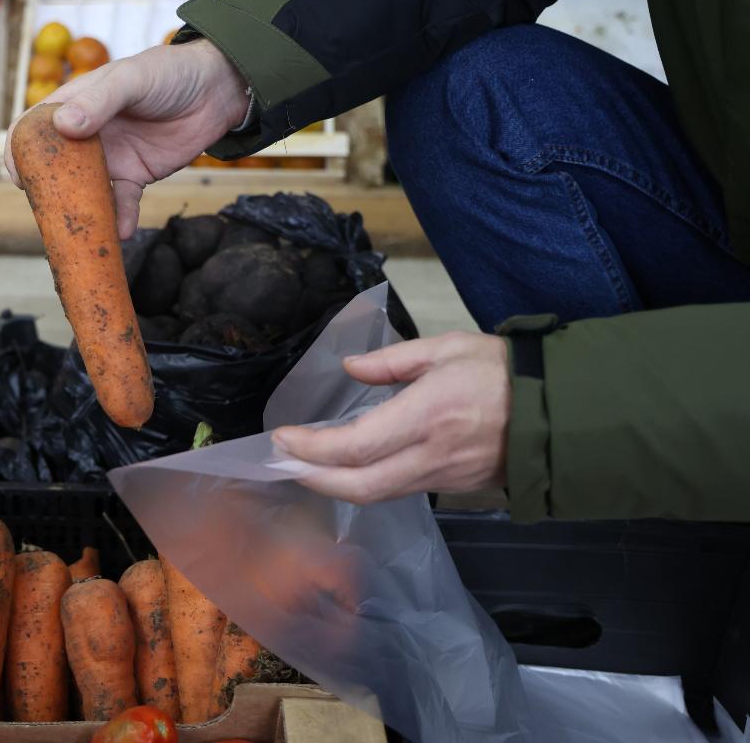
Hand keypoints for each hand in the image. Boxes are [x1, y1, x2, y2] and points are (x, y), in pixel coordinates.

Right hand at [4, 39, 248, 237]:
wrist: (216, 90)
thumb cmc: (168, 72)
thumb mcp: (131, 79)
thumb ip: (98, 102)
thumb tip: (63, 126)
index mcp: (75, 104)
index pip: (34, 128)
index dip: (20, 153)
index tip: (20, 178)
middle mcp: (87, 134)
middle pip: (54, 167)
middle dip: (48, 192)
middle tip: (49, 215)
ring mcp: (110, 157)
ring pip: (85, 190)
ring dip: (82, 211)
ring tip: (81, 232)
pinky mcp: (136, 175)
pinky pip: (122, 202)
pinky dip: (120, 219)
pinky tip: (121, 231)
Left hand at [271, 332, 510, 503]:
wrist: (561, 412)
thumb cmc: (502, 371)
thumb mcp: (448, 348)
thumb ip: (393, 361)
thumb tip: (350, 366)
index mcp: (428, 416)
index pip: (356, 446)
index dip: (313, 448)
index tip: (283, 437)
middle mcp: (431, 455)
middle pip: (359, 486)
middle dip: (313, 478)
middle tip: (283, 461)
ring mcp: (442, 478)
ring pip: (377, 494)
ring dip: (334, 485)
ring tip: (304, 465)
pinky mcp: (452, 488)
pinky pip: (398, 491)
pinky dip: (363, 484)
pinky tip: (346, 469)